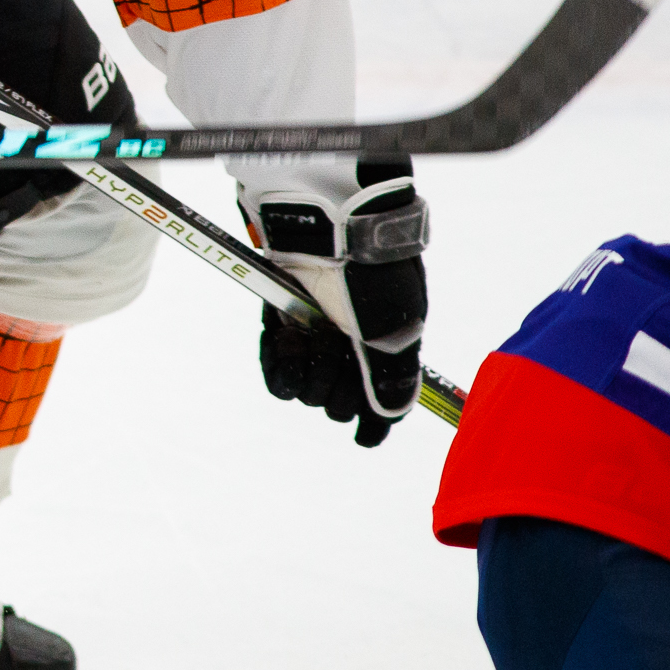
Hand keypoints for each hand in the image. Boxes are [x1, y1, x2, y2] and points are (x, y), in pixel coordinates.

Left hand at [244, 165, 428, 446]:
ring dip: (307, 371)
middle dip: (335, 387)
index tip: (363, 440)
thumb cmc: (372, 278)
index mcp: (389, 350)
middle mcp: (352, 350)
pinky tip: (286, 341)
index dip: (372, 425)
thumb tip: (386, 419)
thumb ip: (391, 379)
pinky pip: (276, 376)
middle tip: (337, 351)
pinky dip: (279, 365)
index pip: (380, 403)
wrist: (327, 229)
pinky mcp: (283, 329)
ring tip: (309, 336)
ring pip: (306, 393)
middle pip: (338, 405)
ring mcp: (316, 341)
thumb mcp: (393, 330)